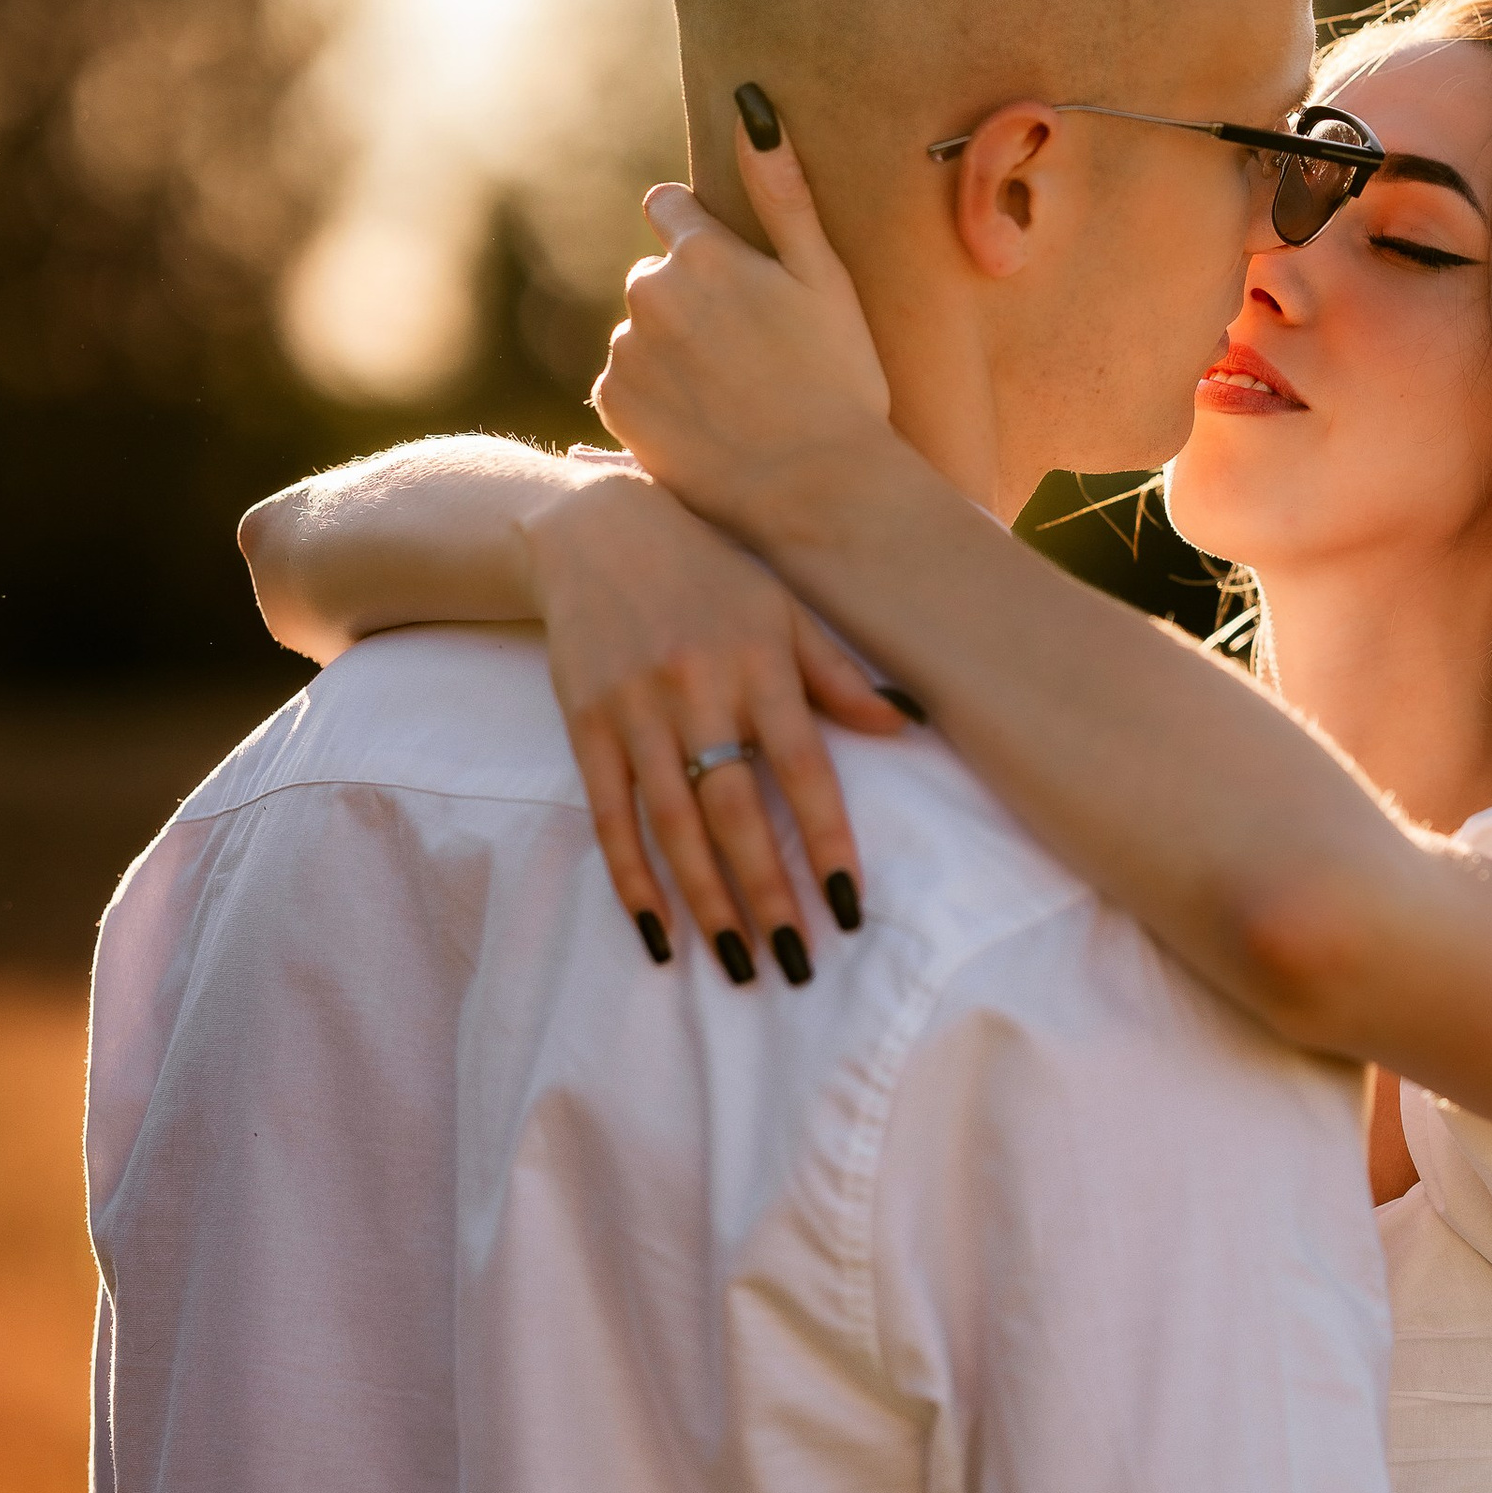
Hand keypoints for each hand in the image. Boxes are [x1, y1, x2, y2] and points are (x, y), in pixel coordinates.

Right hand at [524, 460, 907, 981]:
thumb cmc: (709, 573)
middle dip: (767, 893)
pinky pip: (609, 815)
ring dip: (705, 901)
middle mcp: (697, 690)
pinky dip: (631, 877)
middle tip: (796, 962)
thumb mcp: (783, 607)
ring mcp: (636, 711)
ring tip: (737, 965)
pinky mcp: (586, 725)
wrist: (595, 527)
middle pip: (735, 810)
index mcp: (759, 663)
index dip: (826, 840)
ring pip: (674, 824)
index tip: (850, 905)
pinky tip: (656, 931)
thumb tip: (906, 726)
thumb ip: (837, 673)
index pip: (803, 768)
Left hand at [593, 104, 889, 548]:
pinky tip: (703, 423)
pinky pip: (624, 384)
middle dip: (690, 302)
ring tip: (731, 397)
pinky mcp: (611, 404)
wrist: (816, 490)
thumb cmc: (840, 381)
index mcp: (701, 252)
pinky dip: (653, 398)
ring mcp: (625, 350)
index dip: (704, 238)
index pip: (669, 208)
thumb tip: (751, 108)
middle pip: (657, 277)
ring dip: (671, 352)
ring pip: (640, 332)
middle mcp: (648, 292)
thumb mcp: (826, 280)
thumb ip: (783, 194)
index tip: (735, 281)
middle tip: (750, 355)